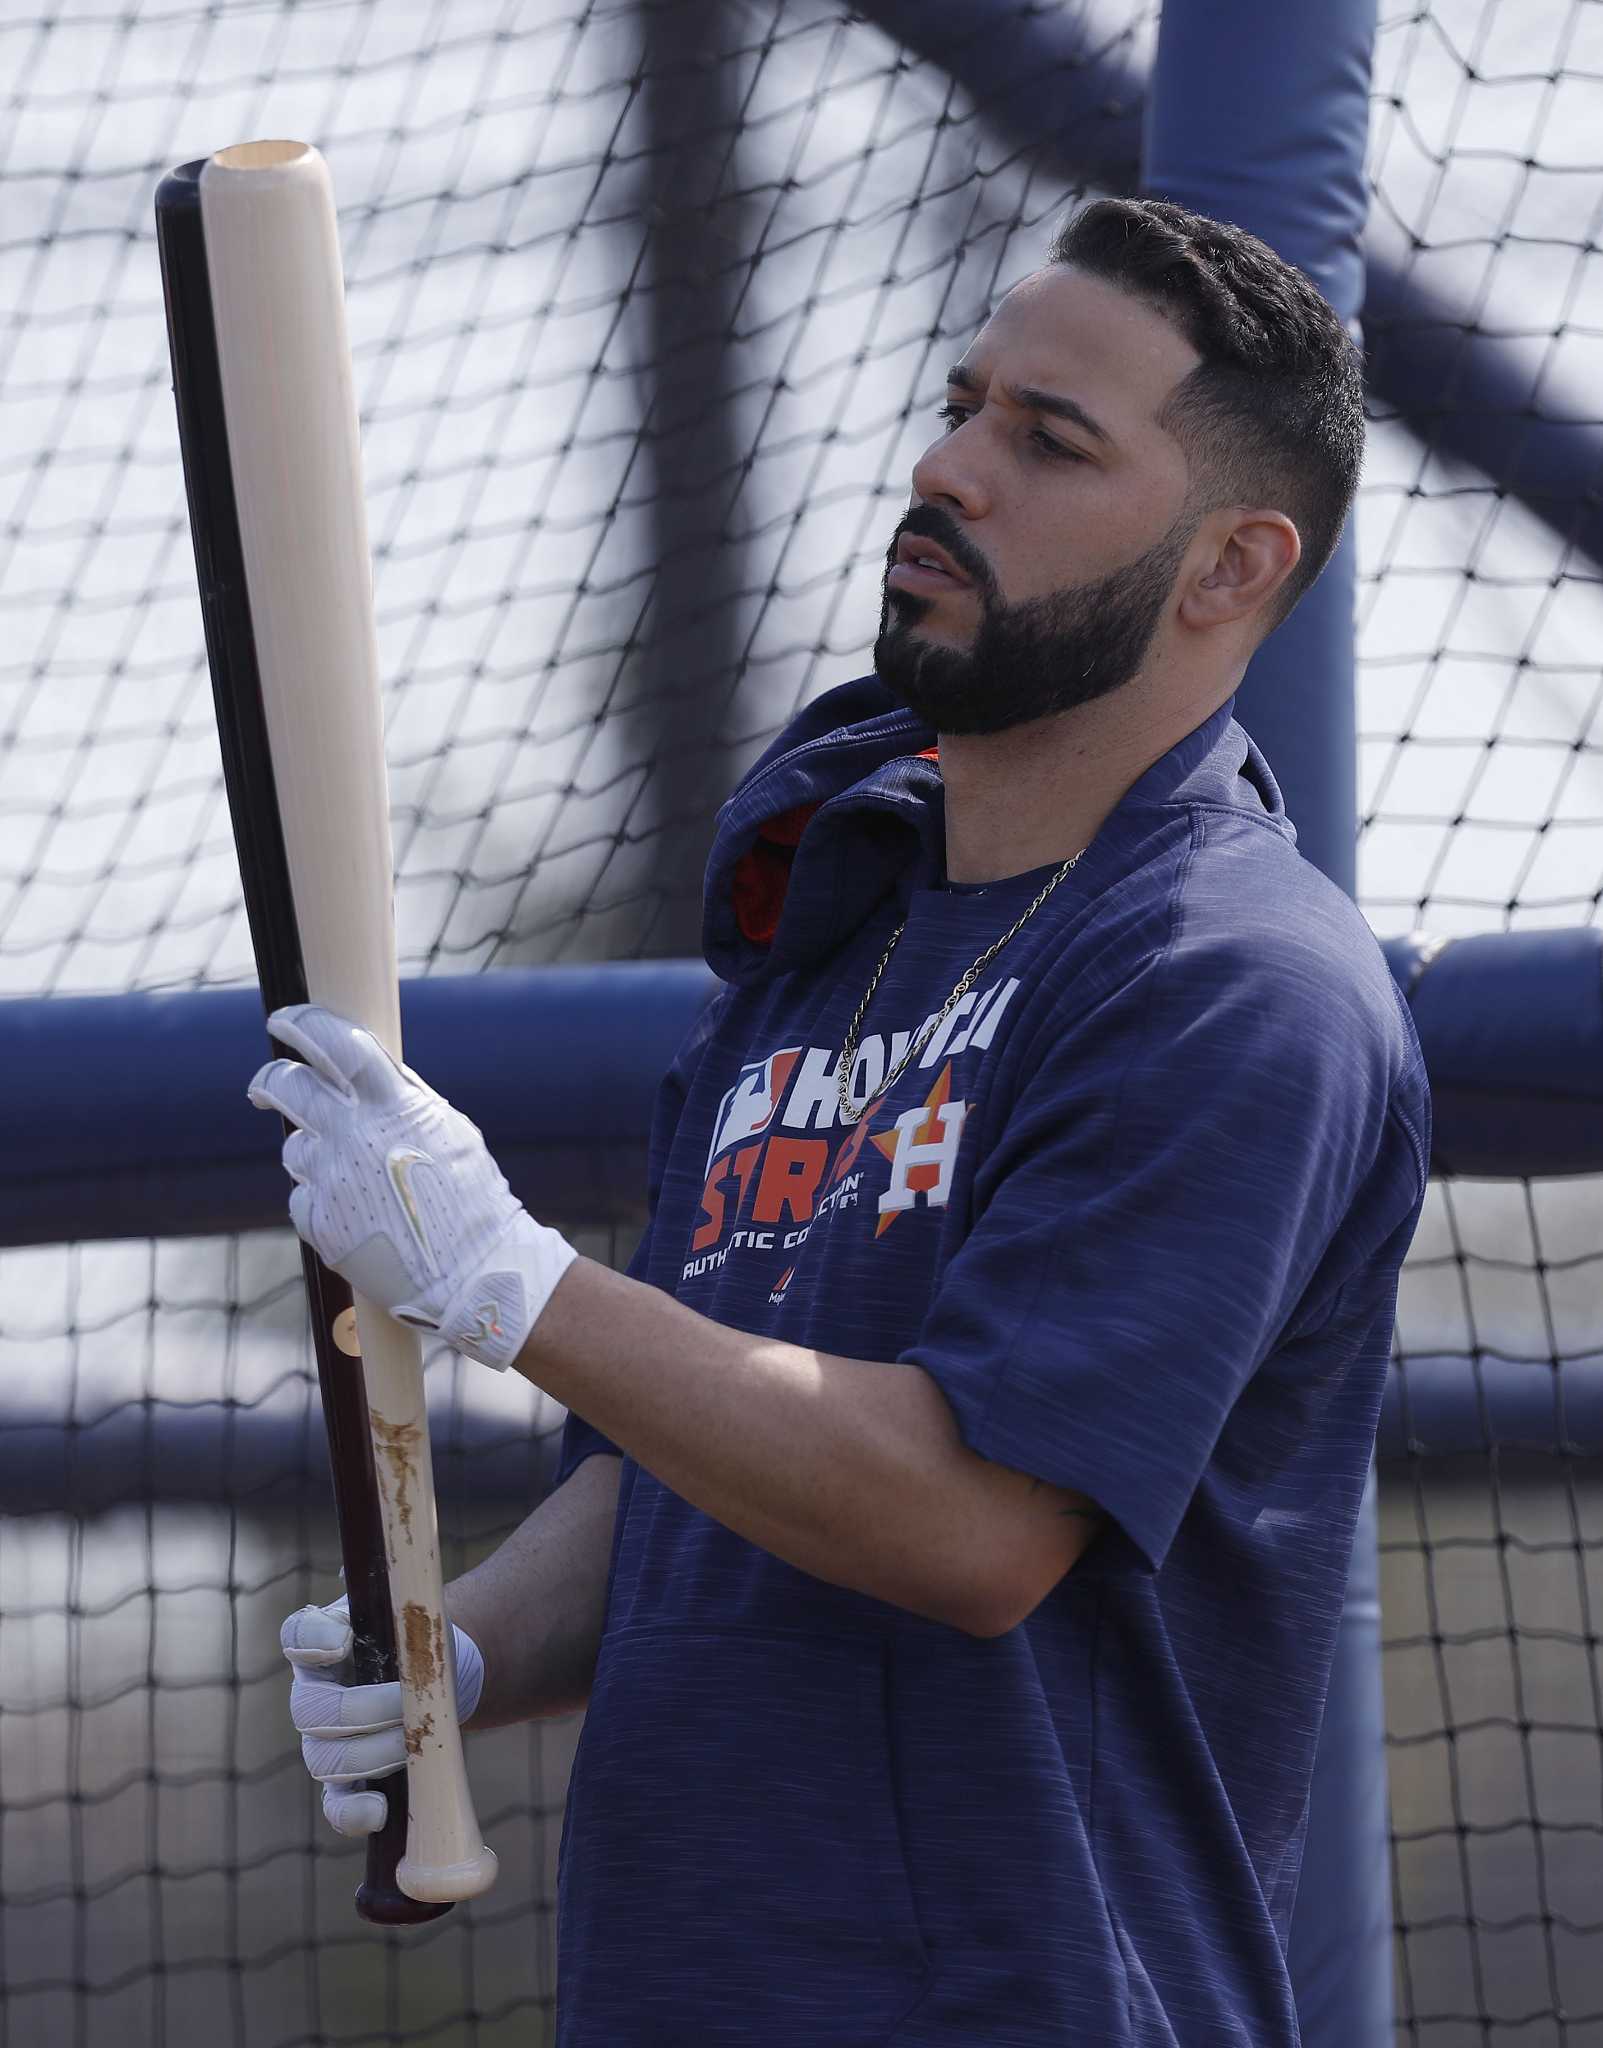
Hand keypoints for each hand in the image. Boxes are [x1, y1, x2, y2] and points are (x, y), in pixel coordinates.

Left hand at [247, 1003, 575, 1369]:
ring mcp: (332, 1181)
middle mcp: (355, 1138)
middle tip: (267, 1083)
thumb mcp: (446, 1128)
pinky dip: (324, 1200)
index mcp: (394, 1107)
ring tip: (359, 1180)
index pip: (335, 1043)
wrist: (475, 1272)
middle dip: (271, 1078)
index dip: (303, 1022)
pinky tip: (361, 1215)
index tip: (286, 1019)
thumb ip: (402, 1095)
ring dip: (314, 1153)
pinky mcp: (320, 1222)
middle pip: (287, 1085)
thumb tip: (361, 1064)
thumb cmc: (470, 1196)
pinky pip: (304, 1196)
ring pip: (295, 1148)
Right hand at [281, 1592, 485, 1836]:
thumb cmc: (417, 1638)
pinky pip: (337, 1805)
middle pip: (310, 1711)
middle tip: (406, 1702)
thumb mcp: (409, 1610)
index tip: (343, 1638)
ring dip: (373, 1753)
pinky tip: (378, 1811)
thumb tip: (358, 1567)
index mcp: (322, 1643)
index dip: (311, 1641)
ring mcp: (324, 1742)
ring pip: (326, 1758)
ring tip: (414, 1741)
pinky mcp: (348, 1783)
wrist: (440, 1678)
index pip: (296, 1636)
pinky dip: (353, 1812)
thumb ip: (391, 1594)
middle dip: (362, 1708)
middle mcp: (313, 1693)